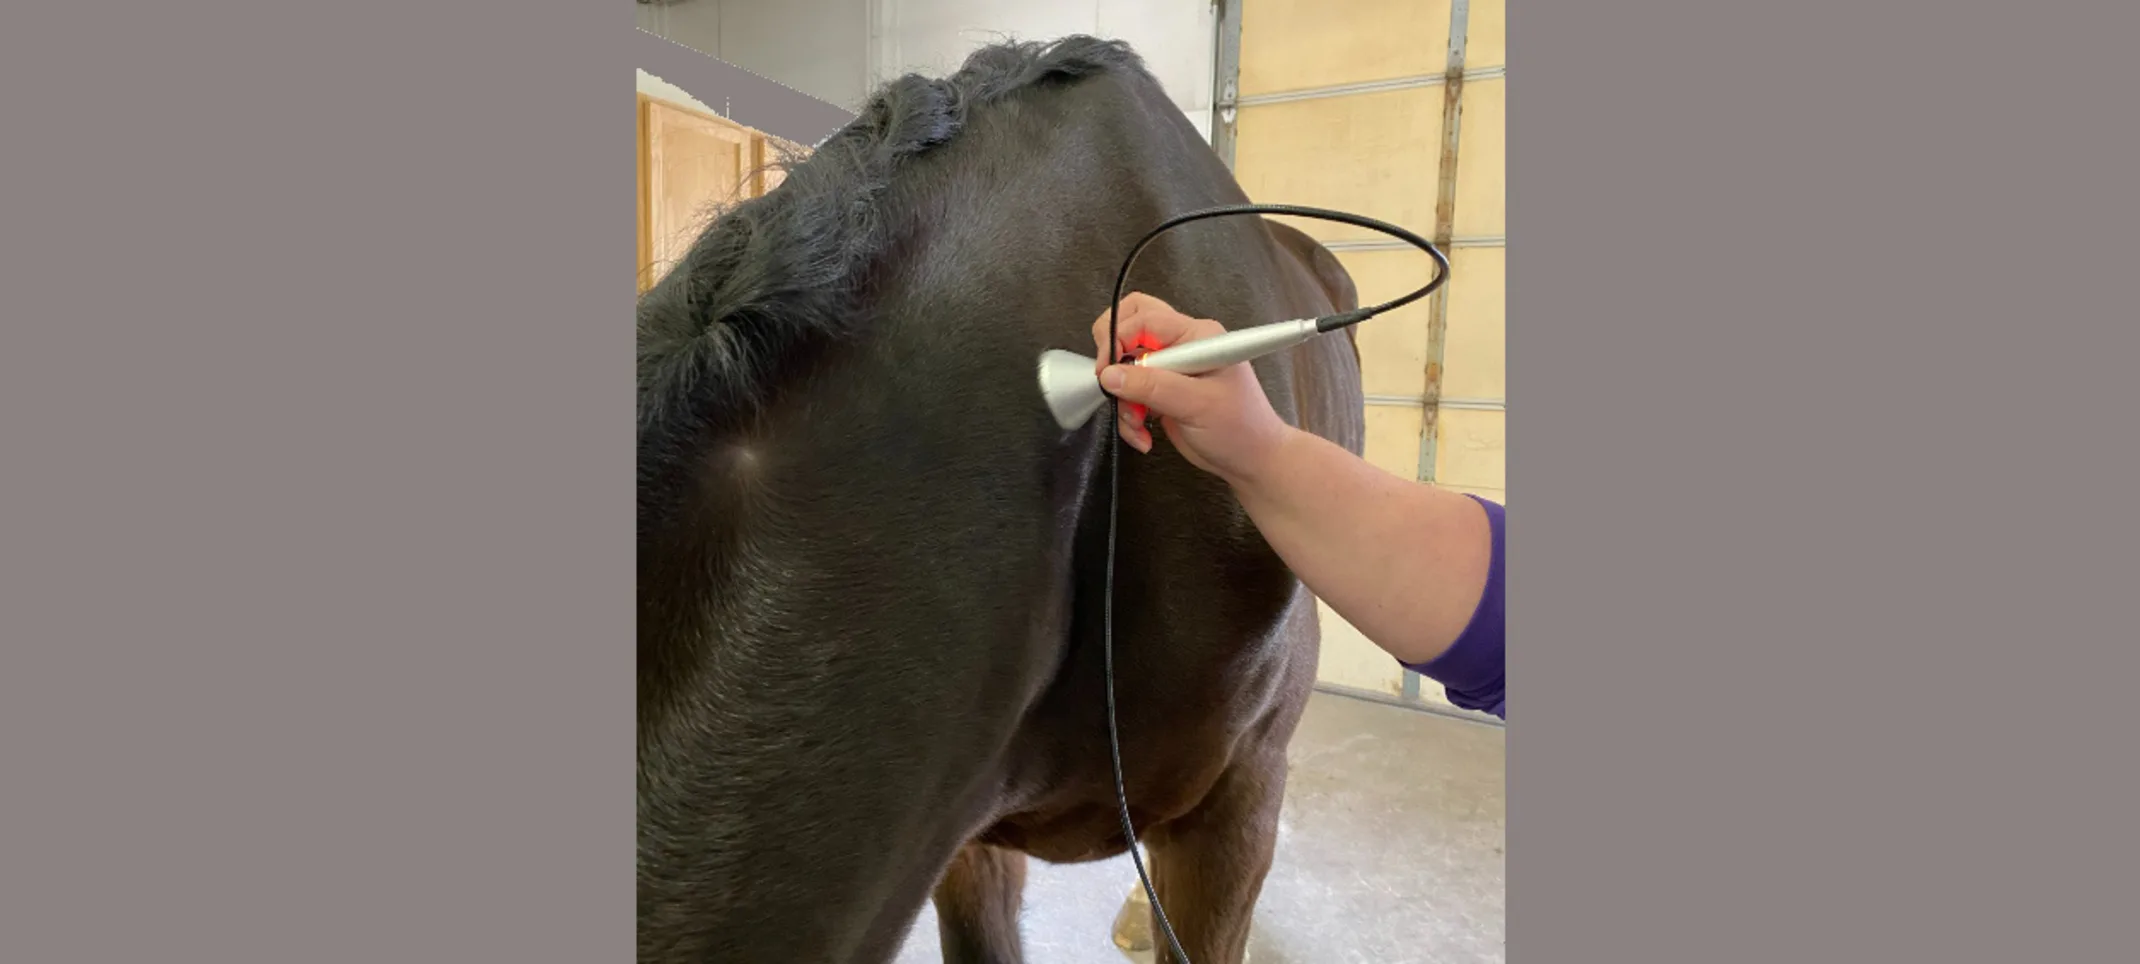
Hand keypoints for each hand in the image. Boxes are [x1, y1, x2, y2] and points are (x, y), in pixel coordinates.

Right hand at [1088, 293, 1295, 484]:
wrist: (1250, 461)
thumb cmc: (1240, 428)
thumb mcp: (1196, 404)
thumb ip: (1153, 386)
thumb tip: (1111, 374)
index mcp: (1197, 336)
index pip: (1145, 318)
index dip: (1118, 339)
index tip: (1107, 370)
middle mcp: (1182, 346)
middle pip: (1131, 326)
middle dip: (1113, 355)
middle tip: (1111, 383)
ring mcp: (1171, 369)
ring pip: (1125, 366)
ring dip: (1123, 399)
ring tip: (1137, 424)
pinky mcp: (1162, 393)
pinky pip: (1130, 394)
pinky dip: (1129, 416)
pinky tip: (1144, 435)